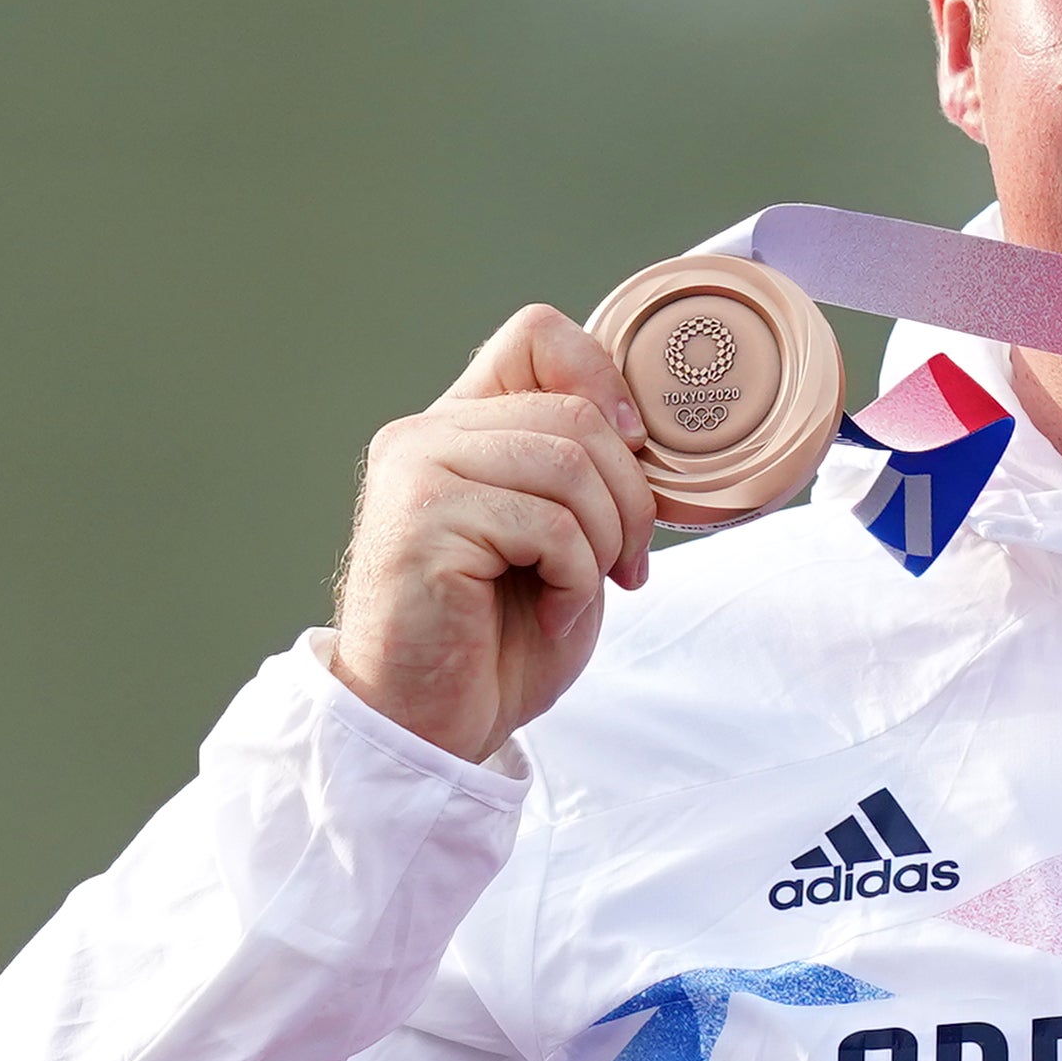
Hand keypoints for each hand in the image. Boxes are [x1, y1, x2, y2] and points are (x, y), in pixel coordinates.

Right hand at [331, 306, 659, 762]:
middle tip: (624, 565)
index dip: (605, 379)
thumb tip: (645, 420)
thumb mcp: (562, 534)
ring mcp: (416, 473)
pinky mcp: (420, 523)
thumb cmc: (502, 637)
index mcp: (461, 425)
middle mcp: (426, 435)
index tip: (636, 451)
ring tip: (579, 591)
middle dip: (629, 498)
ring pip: (570, 466)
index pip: (538, 335)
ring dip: (605, 542)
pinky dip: (575, 578)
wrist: (437, 725)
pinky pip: (548, 524)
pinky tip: (550, 611)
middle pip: (577, 413)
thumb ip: (582, 467)